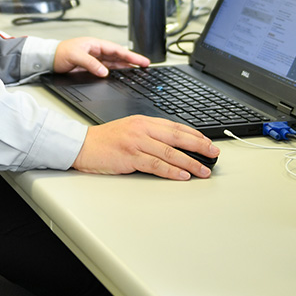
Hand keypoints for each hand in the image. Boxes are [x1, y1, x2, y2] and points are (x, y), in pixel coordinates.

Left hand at [53, 37, 148, 76]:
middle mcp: (97, 51)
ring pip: (114, 63)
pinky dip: (116, 72)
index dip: (130, 55)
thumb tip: (104, 71)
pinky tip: (122, 75)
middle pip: (119, 56)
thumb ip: (91, 64)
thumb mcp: (76, 56)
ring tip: (138, 71)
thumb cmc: (59, 52)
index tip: (141, 60)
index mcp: (96, 44)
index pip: (117, 50)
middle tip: (146, 65)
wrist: (48, 60)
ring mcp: (95, 59)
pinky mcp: (91, 67)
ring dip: (126, 67)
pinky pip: (107, 69)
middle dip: (132, 60)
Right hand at [72, 115, 219, 180]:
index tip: (208, 142)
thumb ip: (150, 135)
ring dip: (190, 162)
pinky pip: (156, 165)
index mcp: (144, 121)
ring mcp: (136, 142)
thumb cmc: (105, 140)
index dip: (195, 135)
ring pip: (170, 152)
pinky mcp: (130, 156)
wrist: (82, 145)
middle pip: (177, 137)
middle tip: (214, 153)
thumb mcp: (130, 130)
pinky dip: (172, 171)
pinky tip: (183, 175)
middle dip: (199, 146)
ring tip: (204, 170)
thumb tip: (173, 146)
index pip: (176, 127)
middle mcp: (142, 129)